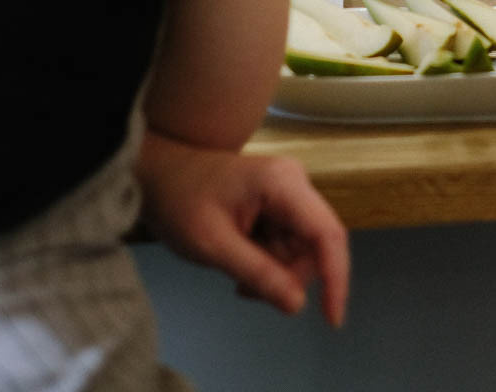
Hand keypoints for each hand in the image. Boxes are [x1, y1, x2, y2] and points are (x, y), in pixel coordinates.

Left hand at [137, 132, 348, 326]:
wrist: (160, 176)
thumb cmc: (181, 204)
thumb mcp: (214, 245)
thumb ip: (258, 273)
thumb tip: (298, 305)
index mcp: (283, 183)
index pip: (326, 233)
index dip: (336, 277)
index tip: (332, 320)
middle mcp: (295, 183)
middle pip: (314, 246)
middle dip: (287, 276)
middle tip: (244, 290)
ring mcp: (289, 192)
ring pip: (302, 250)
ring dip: (275, 272)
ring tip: (236, 275)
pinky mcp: (281, 203)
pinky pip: (289, 244)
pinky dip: (269, 263)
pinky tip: (242, 262)